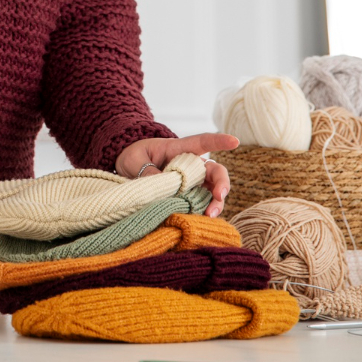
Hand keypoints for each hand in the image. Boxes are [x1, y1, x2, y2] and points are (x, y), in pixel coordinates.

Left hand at [115, 133, 239, 217]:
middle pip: (215, 172)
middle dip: (221, 184)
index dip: (219, 141)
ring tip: (209, 215)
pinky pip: (200, 205)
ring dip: (215, 203)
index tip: (235, 141)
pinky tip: (199, 221)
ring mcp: (191, 183)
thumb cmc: (133, 157)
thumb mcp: (134, 159)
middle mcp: (191, 166)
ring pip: (212, 192)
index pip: (202, 142)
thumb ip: (147, 169)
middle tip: (219, 196)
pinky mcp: (187, 198)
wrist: (127, 168)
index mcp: (179, 149)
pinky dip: (202, 213)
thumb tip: (162, 185)